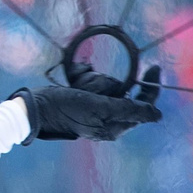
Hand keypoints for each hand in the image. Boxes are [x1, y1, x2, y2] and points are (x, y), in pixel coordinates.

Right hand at [15, 67, 163, 141]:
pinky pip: (96, 88)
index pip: (144, 106)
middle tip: (94, 83)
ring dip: (98, 82)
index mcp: (116, 126)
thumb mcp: (99, 107)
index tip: (155, 67)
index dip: (151, 88)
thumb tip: (158, 115)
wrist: (35, 110)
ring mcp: (97, 113)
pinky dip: (89, 82)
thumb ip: (129, 110)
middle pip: (126, 95)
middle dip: (113, 84)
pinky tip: (78, 81)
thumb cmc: (66, 108)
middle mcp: (109, 122)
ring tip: (81, 85)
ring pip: (110, 88)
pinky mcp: (85, 105)